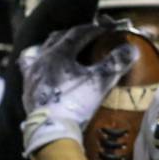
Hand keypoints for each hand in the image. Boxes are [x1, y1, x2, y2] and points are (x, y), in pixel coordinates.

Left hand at [19, 20, 138, 155]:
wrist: (52, 131)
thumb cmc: (75, 104)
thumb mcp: (99, 82)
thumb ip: (115, 63)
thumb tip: (131, 48)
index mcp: (58, 53)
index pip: (78, 33)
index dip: (95, 29)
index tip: (107, 28)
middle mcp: (41, 59)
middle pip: (57, 38)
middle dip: (74, 34)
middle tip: (88, 36)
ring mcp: (31, 75)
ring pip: (40, 52)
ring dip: (53, 47)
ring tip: (62, 49)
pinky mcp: (27, 91)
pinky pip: (29, 70)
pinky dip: (38, 65)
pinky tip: (42, 70)